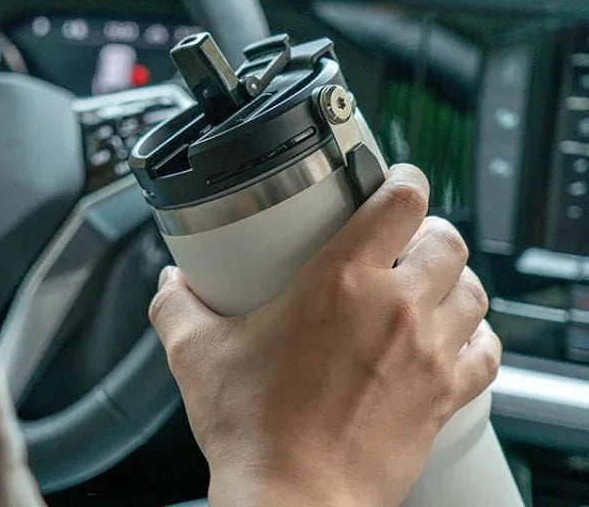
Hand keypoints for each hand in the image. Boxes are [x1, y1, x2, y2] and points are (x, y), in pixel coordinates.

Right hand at [149, 164, 500, 506]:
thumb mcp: (197, 354)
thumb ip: (176, 305)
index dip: (404, 179)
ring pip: (473, 289)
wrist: (294, 501)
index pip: (400, 202)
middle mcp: (394, 308)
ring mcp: (427, 353)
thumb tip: (169, 284)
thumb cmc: (254, 430)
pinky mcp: (444, 396)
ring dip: (454, 279)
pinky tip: (453, 337)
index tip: (395, 180)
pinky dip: (476, 335)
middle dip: (429, 231)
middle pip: (447, 241)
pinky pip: (486, 351)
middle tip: (403, 240)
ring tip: (427, 285)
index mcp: (339, 280)